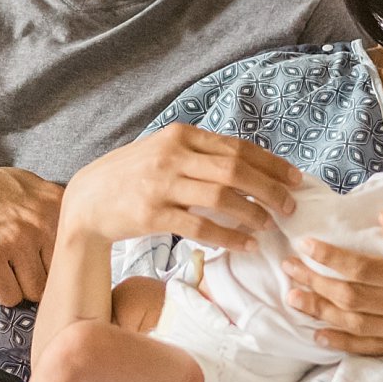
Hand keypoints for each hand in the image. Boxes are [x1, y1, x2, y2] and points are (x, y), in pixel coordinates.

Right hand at [0, 156, 62, 305]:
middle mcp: (39, 221)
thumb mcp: (25, 183)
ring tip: (2, 268)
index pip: (77, 252)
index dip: (59, 263)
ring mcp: (14, 241)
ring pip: (34, 292)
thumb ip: (53, 207)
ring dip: (18, 287)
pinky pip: (8, 297)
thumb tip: (79, 237)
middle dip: (39, 278)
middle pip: (57, 276)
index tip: (44, 263)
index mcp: (54, 202)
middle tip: (18, 268)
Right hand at [60, 124, 301, 249]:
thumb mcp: (164, 152)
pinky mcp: (152, 215)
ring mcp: (161, 185)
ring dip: (253, 214)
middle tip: (290, 207)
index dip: (271, 164)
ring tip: (269, 227)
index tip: (295, 179)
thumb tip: (249, 168)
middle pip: (235, 170)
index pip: (237, 147)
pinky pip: (200, 226)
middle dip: (270, 189)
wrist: (87, 200)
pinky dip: (229, 237)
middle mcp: (172, 156)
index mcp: (181, 136)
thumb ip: (200, 155)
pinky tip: (246, 245)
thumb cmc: (133, 176)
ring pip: (222, 197)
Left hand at [282, 212, 382, 356]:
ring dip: (319, 313)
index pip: (362, 269)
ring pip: (354, 326)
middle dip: (314, 284)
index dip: (329, 258)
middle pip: (349, 299)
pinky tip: (320, 337)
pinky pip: (372, 350)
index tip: (306, 245)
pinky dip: (343, 344)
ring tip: (292, 298)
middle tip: (287, 269)